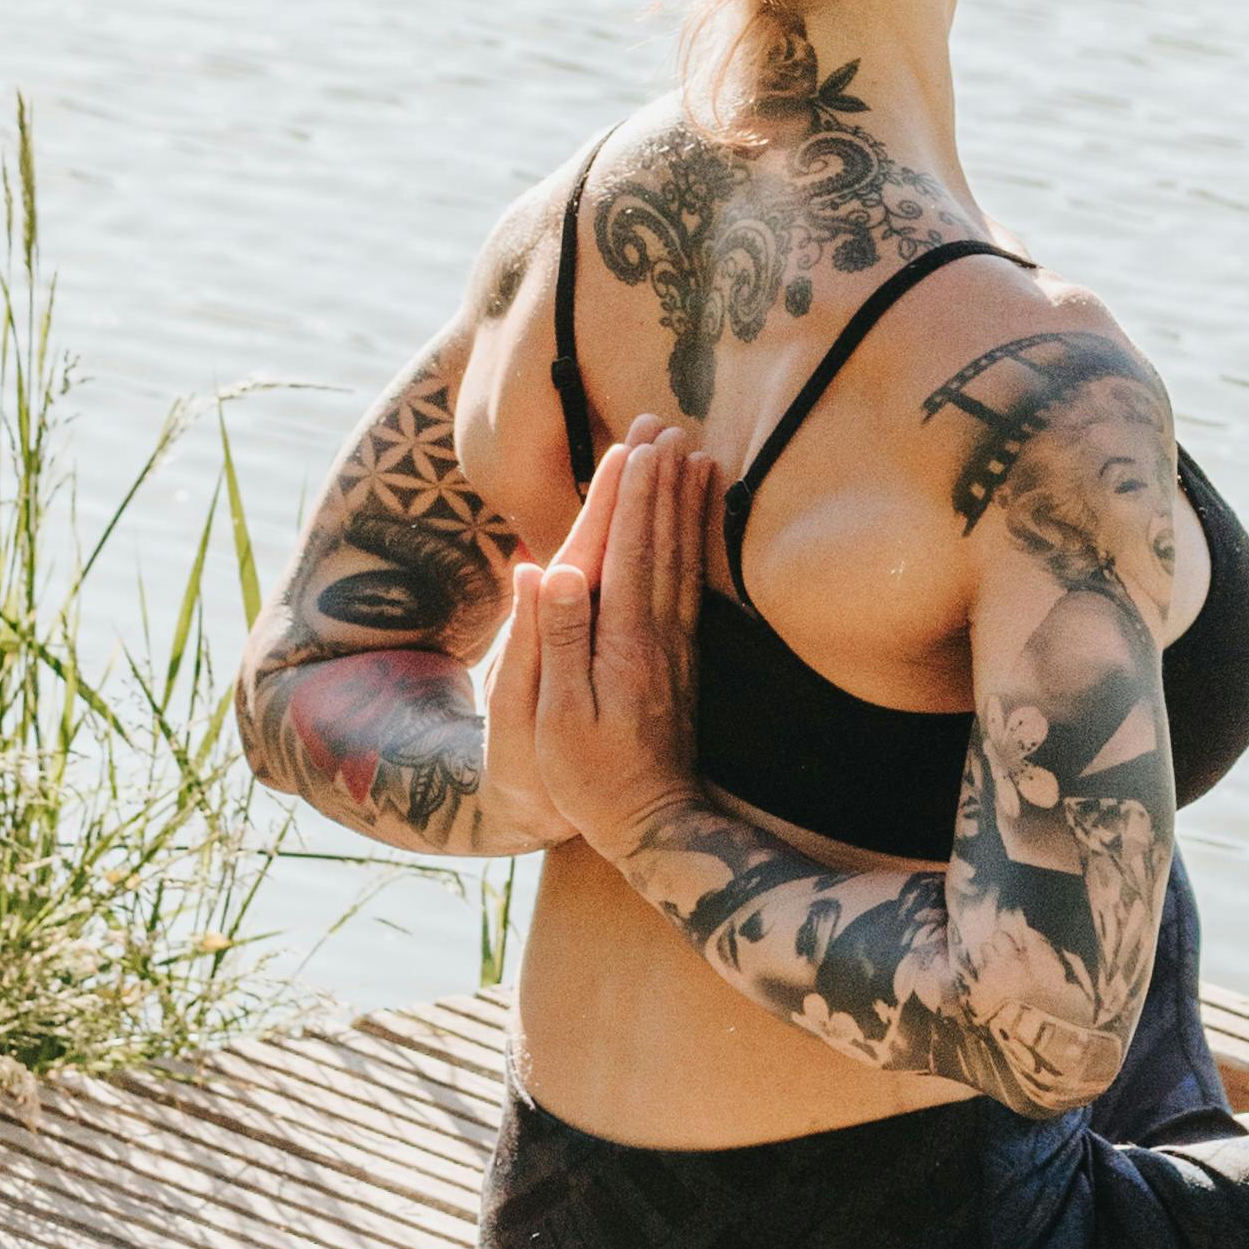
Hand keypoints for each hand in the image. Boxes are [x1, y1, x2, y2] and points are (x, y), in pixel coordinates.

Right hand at [507, 428, 715, 869]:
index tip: (635, 445)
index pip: (626, 552)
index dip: (631, 497)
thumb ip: (556, 641)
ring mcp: (676, 644)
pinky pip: (694, 582)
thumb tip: (546, 570)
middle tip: (664, 424)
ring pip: (684, 557)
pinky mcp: (685, 657)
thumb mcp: (557, 718)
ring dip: (686, 502)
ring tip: (694, 452)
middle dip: (662, 482)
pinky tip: (703, 519)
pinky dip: (699, 541)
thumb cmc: (590, 777)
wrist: (653, 824)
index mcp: (621, 642)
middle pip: (661, 542)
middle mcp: (657, 634)